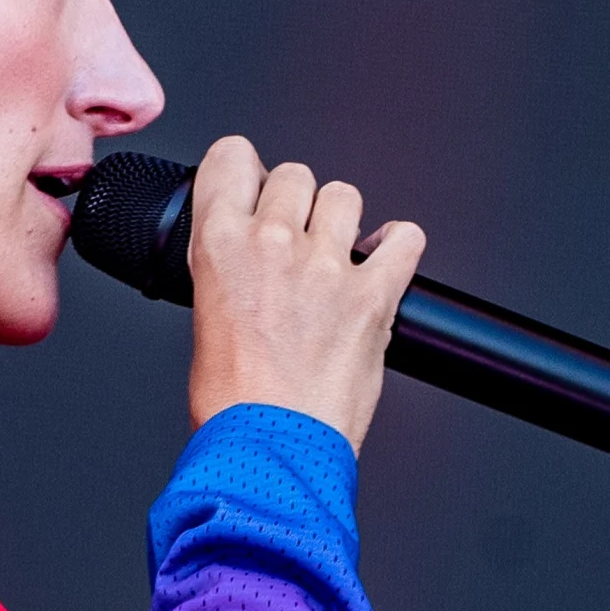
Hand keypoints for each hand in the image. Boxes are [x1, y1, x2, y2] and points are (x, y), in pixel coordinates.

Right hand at [185, 136, 424, 450]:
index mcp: (219, 246)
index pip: (232, 158)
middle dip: (296, 203)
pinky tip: (384, 263)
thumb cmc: (233, 405)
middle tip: (294, 241)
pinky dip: (399, 247)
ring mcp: (326, 267)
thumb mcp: (204, 318)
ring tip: (336, 256)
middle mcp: (272, 244)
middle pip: (295, 174)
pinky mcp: (373, 295)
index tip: (253, 186)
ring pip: (344, 195)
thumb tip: (246, 258)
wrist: (269, 451)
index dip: (246, 169)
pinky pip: (405, 239)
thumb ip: (227, 271)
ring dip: (342, 221)